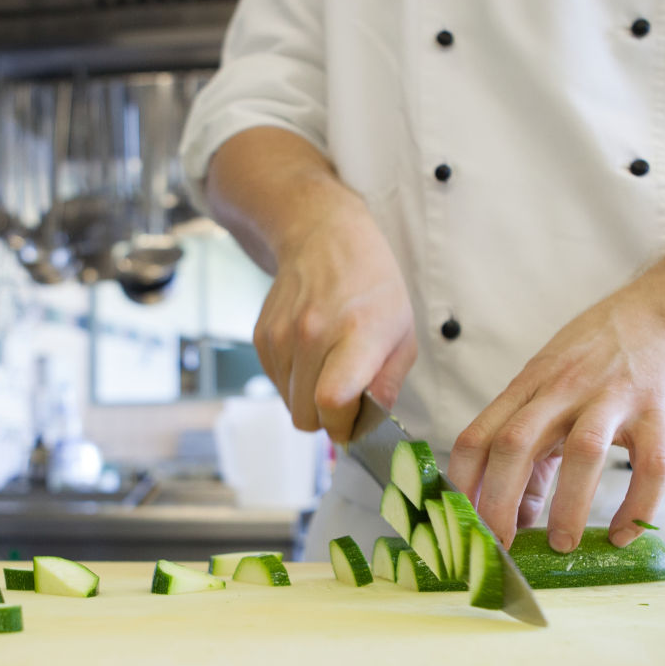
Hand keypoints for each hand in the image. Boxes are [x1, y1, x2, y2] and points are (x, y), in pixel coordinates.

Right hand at [253, 197, 416, 441]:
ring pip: (289, 404)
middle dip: (327, 419)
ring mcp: (281, 334)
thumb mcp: (403, 333)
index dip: (341, 427)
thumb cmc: (373, 288)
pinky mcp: (262, 336)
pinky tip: (311, 354)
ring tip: (330, 367)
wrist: (324, 239)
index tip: (354, 425)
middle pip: (305, 414)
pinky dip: (294, 382)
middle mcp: (312, 334)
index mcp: (356, 333)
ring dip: (309, 400)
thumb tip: (369, 425)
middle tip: (347, 398)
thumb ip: (388, 384)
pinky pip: (276, 384)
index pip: (332, 402)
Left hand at [447, 288, 664, 551]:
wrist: (652, 316)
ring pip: (582, 452)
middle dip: (499, 499)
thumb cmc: (587, 361)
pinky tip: (621, 534)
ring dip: (568, 505)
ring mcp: (610, 398)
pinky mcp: (657, 411)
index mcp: (526, 387)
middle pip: (515, 443)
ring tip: (561, 544)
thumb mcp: (544, 390)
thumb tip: (515, 514)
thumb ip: (530, 451)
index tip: (460, 522)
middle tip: (500, 545)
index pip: (477, 434)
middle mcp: (561, 389)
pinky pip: (651, 465)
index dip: (462, 480)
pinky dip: (637, 505)